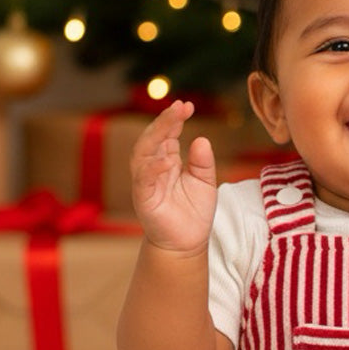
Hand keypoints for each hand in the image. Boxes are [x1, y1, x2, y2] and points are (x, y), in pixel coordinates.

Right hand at [130, 100, 217, 253]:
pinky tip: (168, 160)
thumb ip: (203, 162)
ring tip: (173, 122)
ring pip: (143, 153)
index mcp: (167, 161)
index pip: (167, 134)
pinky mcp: (143, 198)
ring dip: (156, 136)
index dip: (175, 119)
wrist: (187, 244)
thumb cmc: (195, 213)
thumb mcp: (205, 182)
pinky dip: (153, 168)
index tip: (187, 105)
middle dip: (165, 121)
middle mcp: (153, 168)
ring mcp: (146, 182)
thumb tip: (201, 139)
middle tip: (180, 107)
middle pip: (153, 138)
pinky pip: (144, 179)